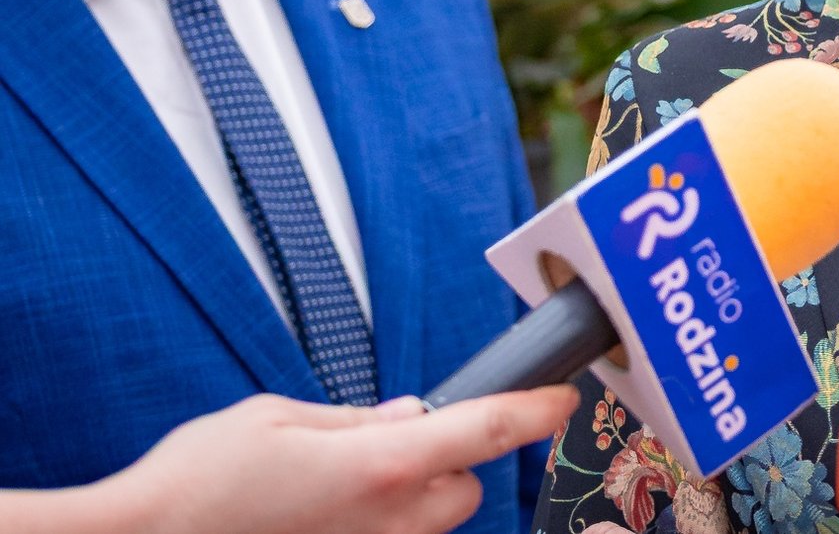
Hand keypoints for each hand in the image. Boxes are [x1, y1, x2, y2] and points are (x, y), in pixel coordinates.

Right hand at [3, 386, 576, 533]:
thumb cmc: (195, 483)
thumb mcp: (276, 419)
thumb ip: (353, 421)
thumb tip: (407, 419)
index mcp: (377, 465)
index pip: (486, 430)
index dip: (535, 410)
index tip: (564, 398)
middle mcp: (386, 522)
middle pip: (462, 491)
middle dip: (447, 465)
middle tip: (389, 446)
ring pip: (428, 526)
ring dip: (409, 502)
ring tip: (338, 489)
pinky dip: (375, 528)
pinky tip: (321, 517)